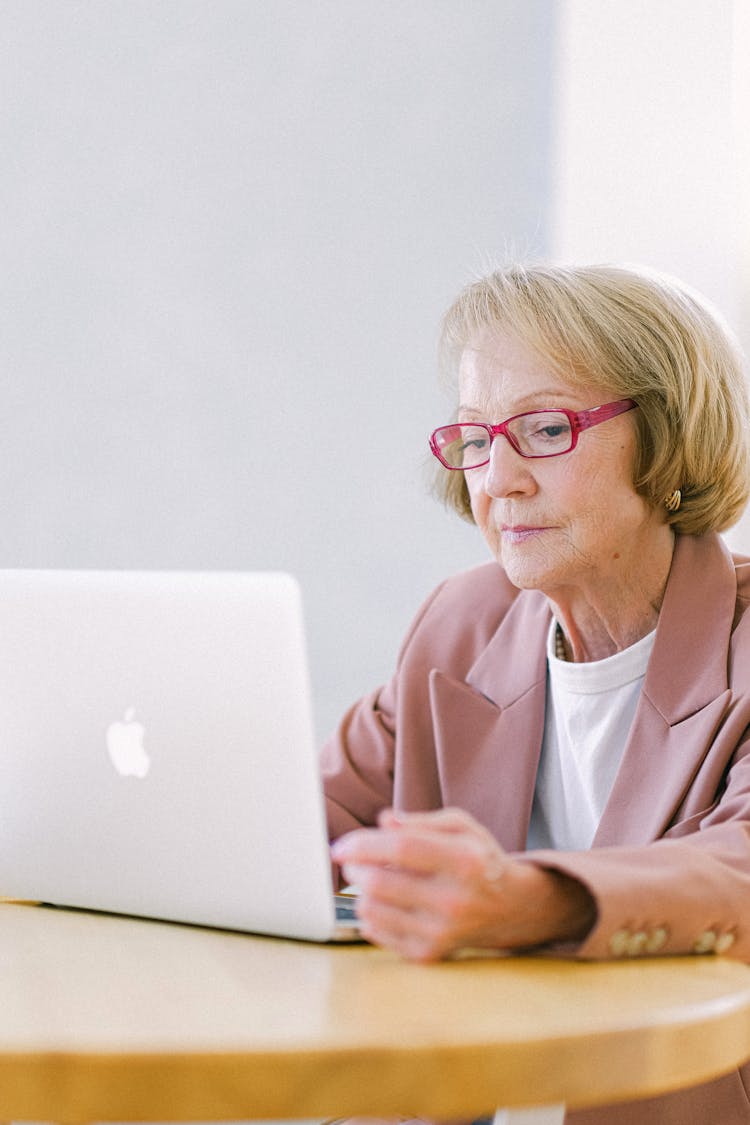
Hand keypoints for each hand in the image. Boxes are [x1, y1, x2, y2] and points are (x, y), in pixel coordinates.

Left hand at [331, 807, 594, 961]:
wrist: (510, 908)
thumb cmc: (479, 859)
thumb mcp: (462, 826)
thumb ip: (421, 821)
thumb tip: (383, 821)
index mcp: (464, 861)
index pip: (402, 848)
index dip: (363, 844)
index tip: (340, 846)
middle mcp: (454, 901)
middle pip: (380, 882)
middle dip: (355, 868)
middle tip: (353, 861)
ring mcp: (441, 932)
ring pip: (372, 910)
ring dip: (360, 891)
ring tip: (370, 880)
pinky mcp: (429, 954)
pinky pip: (377, 933)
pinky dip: (370, 914)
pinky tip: (384, 903)